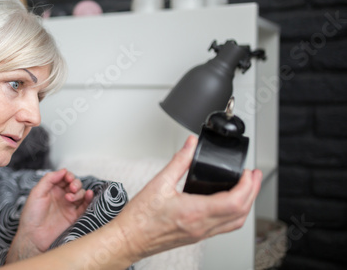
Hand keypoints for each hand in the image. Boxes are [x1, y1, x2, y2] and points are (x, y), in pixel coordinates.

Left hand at [7, 169, 93, 261]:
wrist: (33, 237)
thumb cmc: (31, 215)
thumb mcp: (36, 193)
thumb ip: (49, 179)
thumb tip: (64, 170)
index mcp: (52, 189)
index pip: (64, 177)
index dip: (68, 176)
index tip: (68, 178)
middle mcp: (61, 196)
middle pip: (74, 184)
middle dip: (75, 183)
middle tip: (71, 188)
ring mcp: (68, 206)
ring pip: (80, 193)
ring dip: (79, 192)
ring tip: (69, 198)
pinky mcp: (74, 216)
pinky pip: (85, 205)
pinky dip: (89, 198)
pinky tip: (89, 194)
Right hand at [115, 136, 262, 260]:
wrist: (130, 238)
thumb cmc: (140, 218)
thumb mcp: (159, 182)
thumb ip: (180, 161)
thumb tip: (191, 145)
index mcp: (194, 212)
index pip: (234, 201)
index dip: (247, 186)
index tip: (247, 172)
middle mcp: (202, 226)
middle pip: (241, 213)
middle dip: (253, 192)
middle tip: (254, 175)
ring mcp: (201, 233)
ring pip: (235, 223)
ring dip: (246, 205)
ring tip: (247, 187)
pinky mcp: (197, 236)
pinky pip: (224, 227)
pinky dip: (234, 214)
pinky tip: (230, 203)